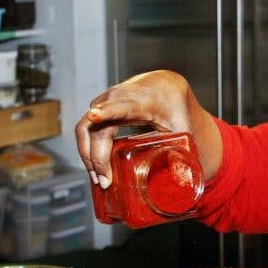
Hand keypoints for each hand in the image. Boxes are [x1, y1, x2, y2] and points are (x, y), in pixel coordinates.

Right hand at [75, 70, 221, 187]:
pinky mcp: (98, 106)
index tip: (94, 116)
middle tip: (105, 181)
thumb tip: (182, 180)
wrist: (164, 86)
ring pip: (85, 129)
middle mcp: (117, 97)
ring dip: (87, 155)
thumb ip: (183, 150)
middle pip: (96, 126)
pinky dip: (88, 149)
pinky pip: (86, 129)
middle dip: (96, 156)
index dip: (106, 112)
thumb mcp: (182, 126)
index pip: (121, 106)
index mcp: (142, 100)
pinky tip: (96, 167)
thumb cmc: (173, 105)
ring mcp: (104, 101)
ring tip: (99, 178)